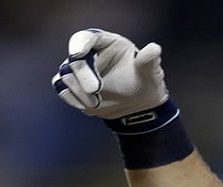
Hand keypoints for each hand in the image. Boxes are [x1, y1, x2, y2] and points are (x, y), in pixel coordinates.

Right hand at [52, 29, 168, 119]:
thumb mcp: (150, 72)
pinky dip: (73, 98)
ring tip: (97, 102)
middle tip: (95, 90)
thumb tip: (154, 49)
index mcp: (107, 43)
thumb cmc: (145, 83)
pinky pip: (62, 88)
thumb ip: (149, 60)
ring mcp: (79, 69)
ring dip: (80, 91)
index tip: (79, 54)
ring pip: (65, 74)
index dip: (80, 43)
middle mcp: (89, 53)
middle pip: (74, 59)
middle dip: (82, 75)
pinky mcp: (74, 85)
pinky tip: (89, 104)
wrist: (139, 106)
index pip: (87, 37)